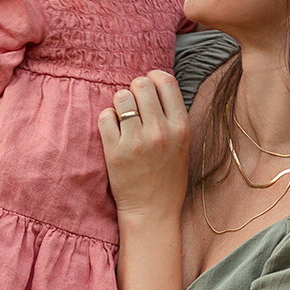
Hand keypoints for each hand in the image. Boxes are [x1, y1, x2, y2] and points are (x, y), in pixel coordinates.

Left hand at [98, 70, 189, 222]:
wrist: (153, 211)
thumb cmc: (168, 177)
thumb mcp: (184, 144)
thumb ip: (173, 115)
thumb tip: (156, 83)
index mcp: (181, 127)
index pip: (165, 81)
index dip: (153, 78)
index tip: (148, 88)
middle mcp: (160, 131)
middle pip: (141, 84)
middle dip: (134, 89)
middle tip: (133, 104)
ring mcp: (137, 141)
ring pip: (121, 97)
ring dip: (119, 103)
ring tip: (123, 117)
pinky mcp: (115, 151)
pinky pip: (105, 116)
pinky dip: (107, 119)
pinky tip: (113, 130)